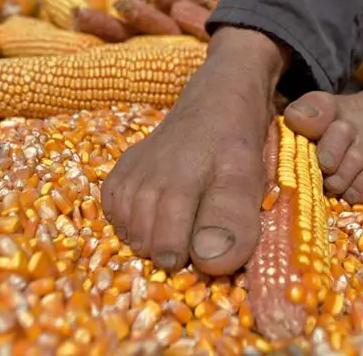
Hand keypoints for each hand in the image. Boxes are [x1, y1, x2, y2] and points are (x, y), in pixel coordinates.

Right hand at [100, 27, 288, 274]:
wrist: (216, 100)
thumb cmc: (237, 146)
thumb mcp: (248, 181)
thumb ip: (232, 221)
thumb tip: (207, 262)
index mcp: (181, 183)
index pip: (169, 249)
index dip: (192, 259)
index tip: (206, 250)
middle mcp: (146, 179)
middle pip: (146, 244)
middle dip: (171, 249)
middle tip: (195, 230)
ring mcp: (129, 174)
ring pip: (128, 232)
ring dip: (151, 237)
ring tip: (177, 222)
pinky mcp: (120, 170)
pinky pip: (113, 211)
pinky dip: (131, 221)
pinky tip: (153, 214)